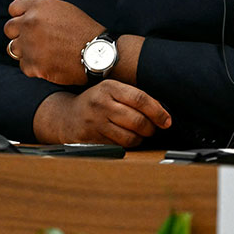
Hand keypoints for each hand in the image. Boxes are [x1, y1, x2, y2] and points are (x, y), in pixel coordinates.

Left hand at [3, 0, 103, 84]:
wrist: (98, 54)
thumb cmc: (82, 30)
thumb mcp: (62, 9)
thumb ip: (40, 8)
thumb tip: (19, 13)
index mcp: (38, 6)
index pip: (13, 8)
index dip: (21, 16)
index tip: (28, 23)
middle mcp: (30, 22)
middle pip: (9, 28)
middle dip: (20, 34)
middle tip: (36, 40)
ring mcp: (30, 44)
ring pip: (14, 48)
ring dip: (25, 51)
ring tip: (44, 53)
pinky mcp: (33, 65)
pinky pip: (23, 65)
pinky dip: (33, 66)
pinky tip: (49, 64)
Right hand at [32, 81, 171, 147]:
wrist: (66, 116)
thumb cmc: (95, 102)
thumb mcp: (111, 90)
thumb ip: (133, 96)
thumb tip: (161, 110)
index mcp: (109, 87)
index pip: (140, 99)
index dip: (158, 112)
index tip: (167, 120)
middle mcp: (101, 104)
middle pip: (137, 120)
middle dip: (151, 128)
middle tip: (154, 128)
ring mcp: (96, 123)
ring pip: (130, 137)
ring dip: (141, 138)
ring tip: (141, 134)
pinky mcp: (92, 139)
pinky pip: (119, 146)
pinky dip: (129, 145)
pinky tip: (127, 139)